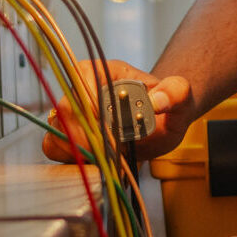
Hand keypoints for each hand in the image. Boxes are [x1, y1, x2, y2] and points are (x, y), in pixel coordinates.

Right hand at [39, 60, 194, 163]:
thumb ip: (176, 92)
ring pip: (57, 135)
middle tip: (112, 152)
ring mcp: (71, 118)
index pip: (81, 84)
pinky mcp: (70, 140)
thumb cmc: (167, 105)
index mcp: (100, 72)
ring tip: (111, 159)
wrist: (162, 124)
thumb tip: (157, 102)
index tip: (111, 131)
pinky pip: (57, 152)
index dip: (93, 109)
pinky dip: (76, 162)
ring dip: (83, 153)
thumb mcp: (179, 96)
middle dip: (88, 137)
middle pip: (65, 113)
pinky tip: (101, 164)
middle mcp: (80, 92)